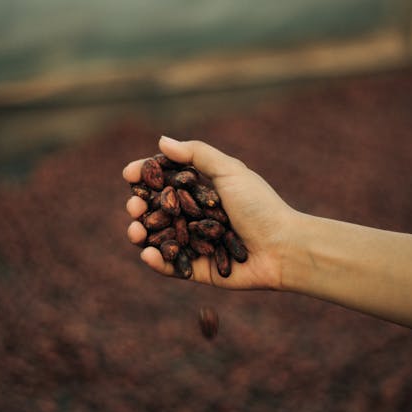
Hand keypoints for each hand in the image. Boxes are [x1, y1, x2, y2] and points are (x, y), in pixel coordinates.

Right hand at [122, 136, 296, 289]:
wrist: (283, 248)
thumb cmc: (260, 206)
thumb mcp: (230, 171)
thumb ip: (197, 154)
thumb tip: (161, 141)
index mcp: (202, 191)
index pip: (166, 181)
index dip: (145, 177)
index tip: (128, 174)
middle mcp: (196, 216)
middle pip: (157, 210)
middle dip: (138, 207)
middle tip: (133, 207)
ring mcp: (196, 243)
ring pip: (160, 238)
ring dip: (141, 233)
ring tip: (135, 230)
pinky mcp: (199, 270)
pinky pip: (172, 266)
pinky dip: (156, 261)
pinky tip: (147, 254)